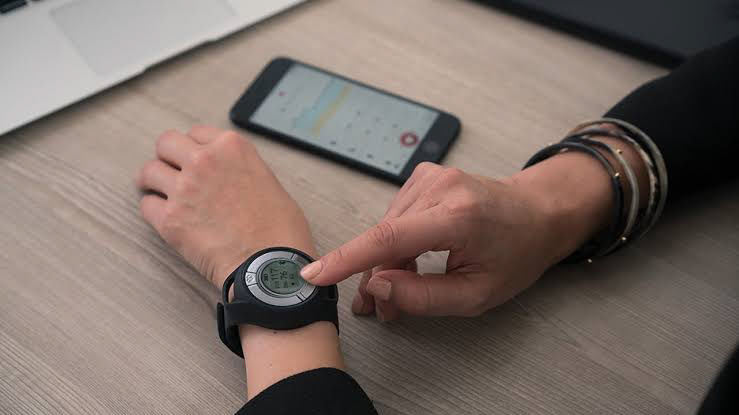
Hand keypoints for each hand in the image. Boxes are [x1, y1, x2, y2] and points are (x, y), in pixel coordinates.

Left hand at [136, 126, 314, 288]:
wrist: (270, 263)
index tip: (193, 158)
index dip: (194, 147)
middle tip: (171, 171)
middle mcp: (204, 161)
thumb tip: (228, 178)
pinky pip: (147, 205)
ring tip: (159, 192)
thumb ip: (240, 169)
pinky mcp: (170, 219)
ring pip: (148, 172)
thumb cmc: (279, 230)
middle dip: (167, 157)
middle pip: (166, 144)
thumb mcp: (267, 181)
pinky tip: (165, 216)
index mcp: (232, 147)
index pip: (197, 133)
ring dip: (153, 182)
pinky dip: (154, 210)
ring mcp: (184, 189)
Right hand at [301, 157, 615, 319]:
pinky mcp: (426, 176)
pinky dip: (396, 243)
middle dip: (375, 277)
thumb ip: (423, 295)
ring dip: (387, 262)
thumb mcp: (477, 294)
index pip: (388, 239)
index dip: (346, 260)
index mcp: (457, 216)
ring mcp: (431, 177)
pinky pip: (396, 217)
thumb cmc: (516, 253)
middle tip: (378, 312)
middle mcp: (440, 188)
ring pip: (387, 230)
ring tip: (398, 291)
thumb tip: (376, 288)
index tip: (314, 275)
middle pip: (384, 238)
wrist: (538, 212)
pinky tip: (407, 261)